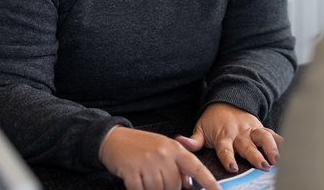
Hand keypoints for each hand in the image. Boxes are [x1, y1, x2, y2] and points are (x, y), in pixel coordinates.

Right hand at [99, 126, 221, 189]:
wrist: (114, 138)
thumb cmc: (141, 145)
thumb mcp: (163, 150)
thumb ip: (178, 166)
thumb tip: (189, 185)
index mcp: (174, 148)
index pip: (196, 167)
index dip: (209, 182)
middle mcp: (163, 154)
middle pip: (174, 186)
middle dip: (168, 188)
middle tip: (156, 179)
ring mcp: (147, 161)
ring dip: (152, 189)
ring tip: (145, 179)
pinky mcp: (132, 170)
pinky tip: (136, 184)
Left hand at [175, 103, 282, 173]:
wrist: (226, 100)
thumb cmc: (213, 120)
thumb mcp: (200, 128)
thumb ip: (193, 140)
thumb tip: (180, 142)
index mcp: (223, 136)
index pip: (225, 148)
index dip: (228, 157)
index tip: (232, 167)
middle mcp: (239, 133)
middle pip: (247, 145)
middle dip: (255, 155)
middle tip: (263, 165)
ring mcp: (251, 130)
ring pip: (263, 137)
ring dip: (271, 148)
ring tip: (277, 159)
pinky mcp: (261, 127)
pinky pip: (272, 133)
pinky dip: (281, 140)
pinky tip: (289, 147)